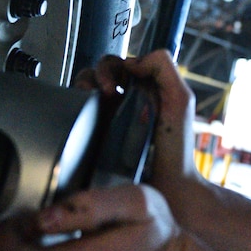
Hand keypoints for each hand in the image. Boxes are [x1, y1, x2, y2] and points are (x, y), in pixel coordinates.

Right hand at [73, 51, 200, 201]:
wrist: (166, 189)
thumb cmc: (176, 150)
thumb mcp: (180, 100)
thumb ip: (164, 68)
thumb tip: (131, 61)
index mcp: (139, 92)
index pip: (116, 66)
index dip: (112, 68)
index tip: (118, 84)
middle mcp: (119, 105)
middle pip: (94, 75)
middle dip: (94, 76)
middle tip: (107, 92)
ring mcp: (103, 123)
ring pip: (79, 93)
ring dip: (80, 89)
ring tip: (90, 102)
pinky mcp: (88, 143)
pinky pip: (72, 120)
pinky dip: (70, 112)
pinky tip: (81, 119)